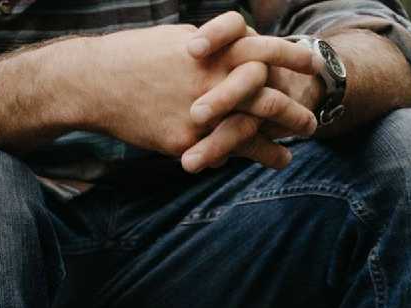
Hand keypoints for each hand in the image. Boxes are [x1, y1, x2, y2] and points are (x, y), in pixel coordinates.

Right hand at [87, 17, 314, 171]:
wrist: (97, 82)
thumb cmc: (134, 57)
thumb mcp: (177, 41)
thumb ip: (209, 50)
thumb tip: (228, 50)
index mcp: (212, 51)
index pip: (263, 49)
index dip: (291, 56)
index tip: (313, 65)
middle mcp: (212, 80)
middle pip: (266, 95)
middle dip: (293, 111)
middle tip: (313, 123)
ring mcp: (201, 113)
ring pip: (250, 131)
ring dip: (276, 144)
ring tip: (292, 155)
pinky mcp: (186, 140)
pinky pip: (222, 152)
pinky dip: (245, 158)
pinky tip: (265, 163)